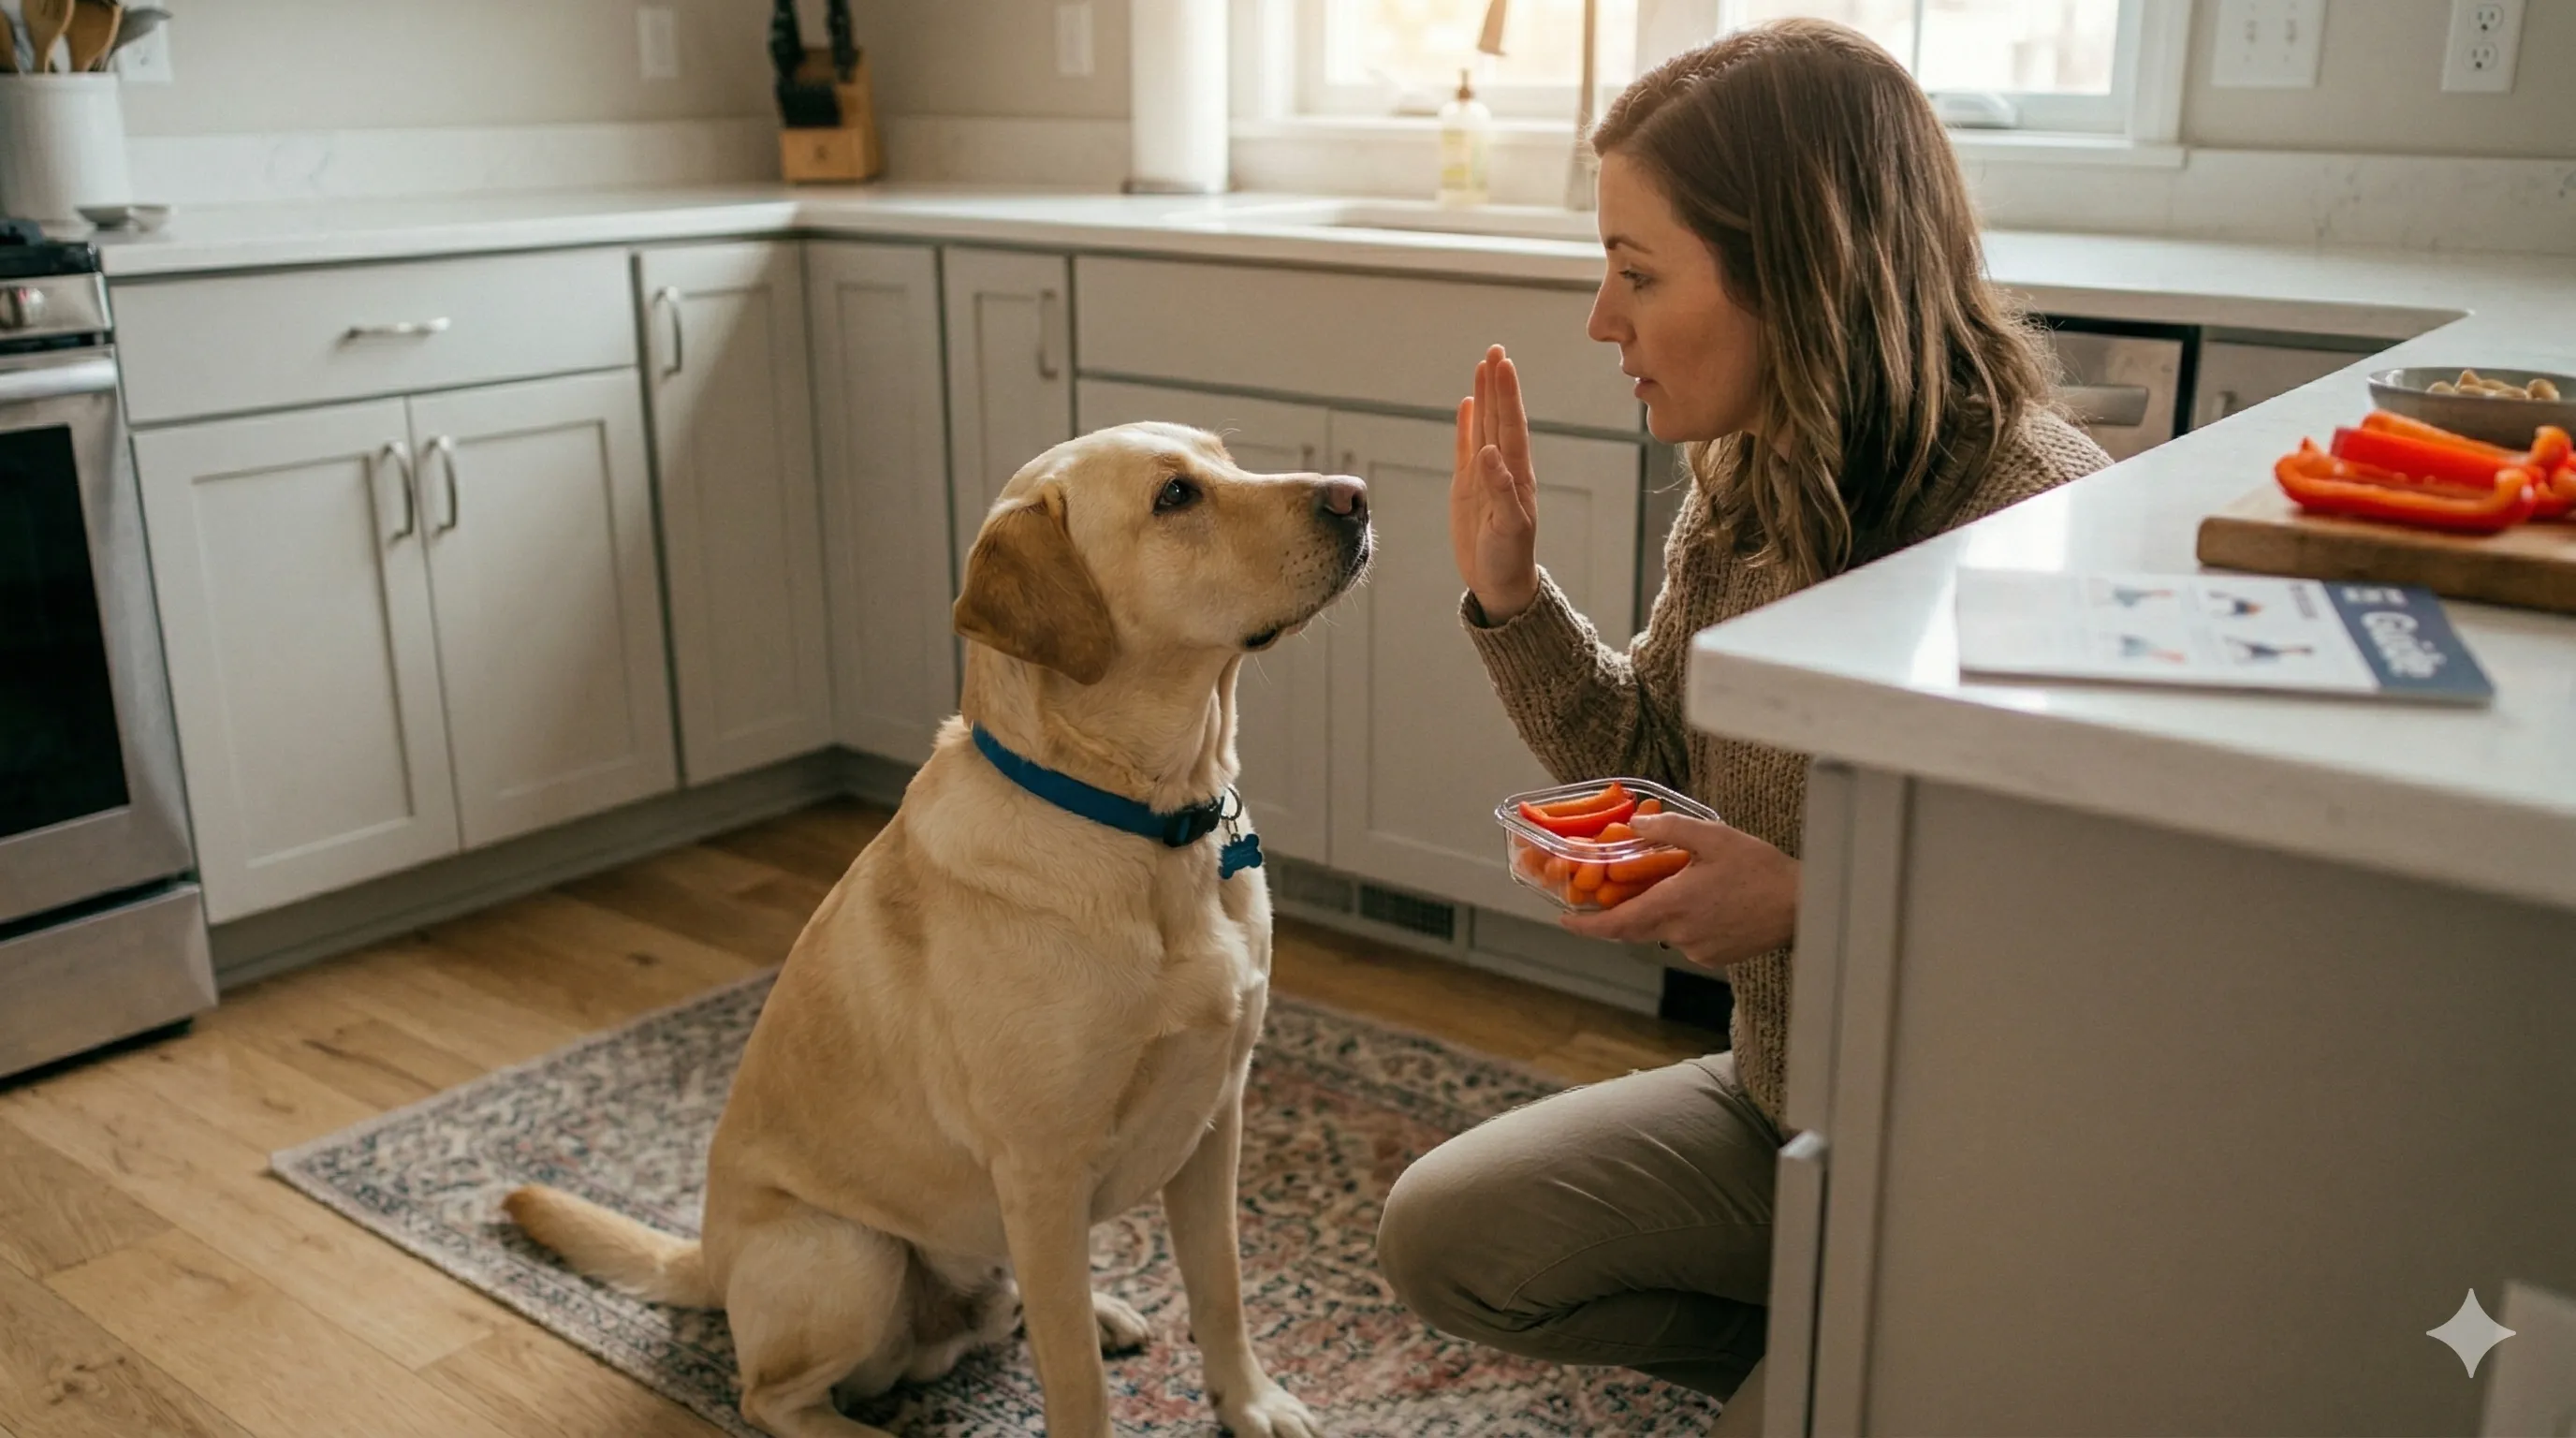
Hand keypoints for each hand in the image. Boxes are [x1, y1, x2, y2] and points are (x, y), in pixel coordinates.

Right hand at [1450, 344, 1539, 623]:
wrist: (1499, 582)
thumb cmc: (1508, 559)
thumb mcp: (1508, 529)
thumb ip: (1500, 492)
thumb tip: (1489, 454)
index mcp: (1516, 475)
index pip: (1511, 426)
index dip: (1507, 396)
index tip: (1503, 366)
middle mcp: (1503, 468)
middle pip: (1499, 418)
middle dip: (1497, 385)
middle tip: (1495, 350)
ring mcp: (1484, 475)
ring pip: (1483, 426)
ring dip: (1484, 397)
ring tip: (1483, 366)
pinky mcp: (1467, 487)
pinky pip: (1465, 448)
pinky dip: (1466, 425)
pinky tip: (1466, 404)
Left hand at [1561, 812, 1799, 969]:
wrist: (1804, 906)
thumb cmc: (1761, 870)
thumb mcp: (1714, 837)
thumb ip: (1669, 830)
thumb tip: (1634, 826)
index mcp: (1673, 906)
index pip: (1616, 925)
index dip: (1586, 926)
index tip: (1564, 921)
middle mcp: (1680, 934)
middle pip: (1634, 929)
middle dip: (1616, 915)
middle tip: (1606, 896)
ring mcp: (1698, 950)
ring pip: (1663, 931)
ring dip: (1658, 912)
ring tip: (1676, 885)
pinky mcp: (1716, 957)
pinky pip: (1687, 939)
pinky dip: (1683, 921)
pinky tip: (1705, 901)